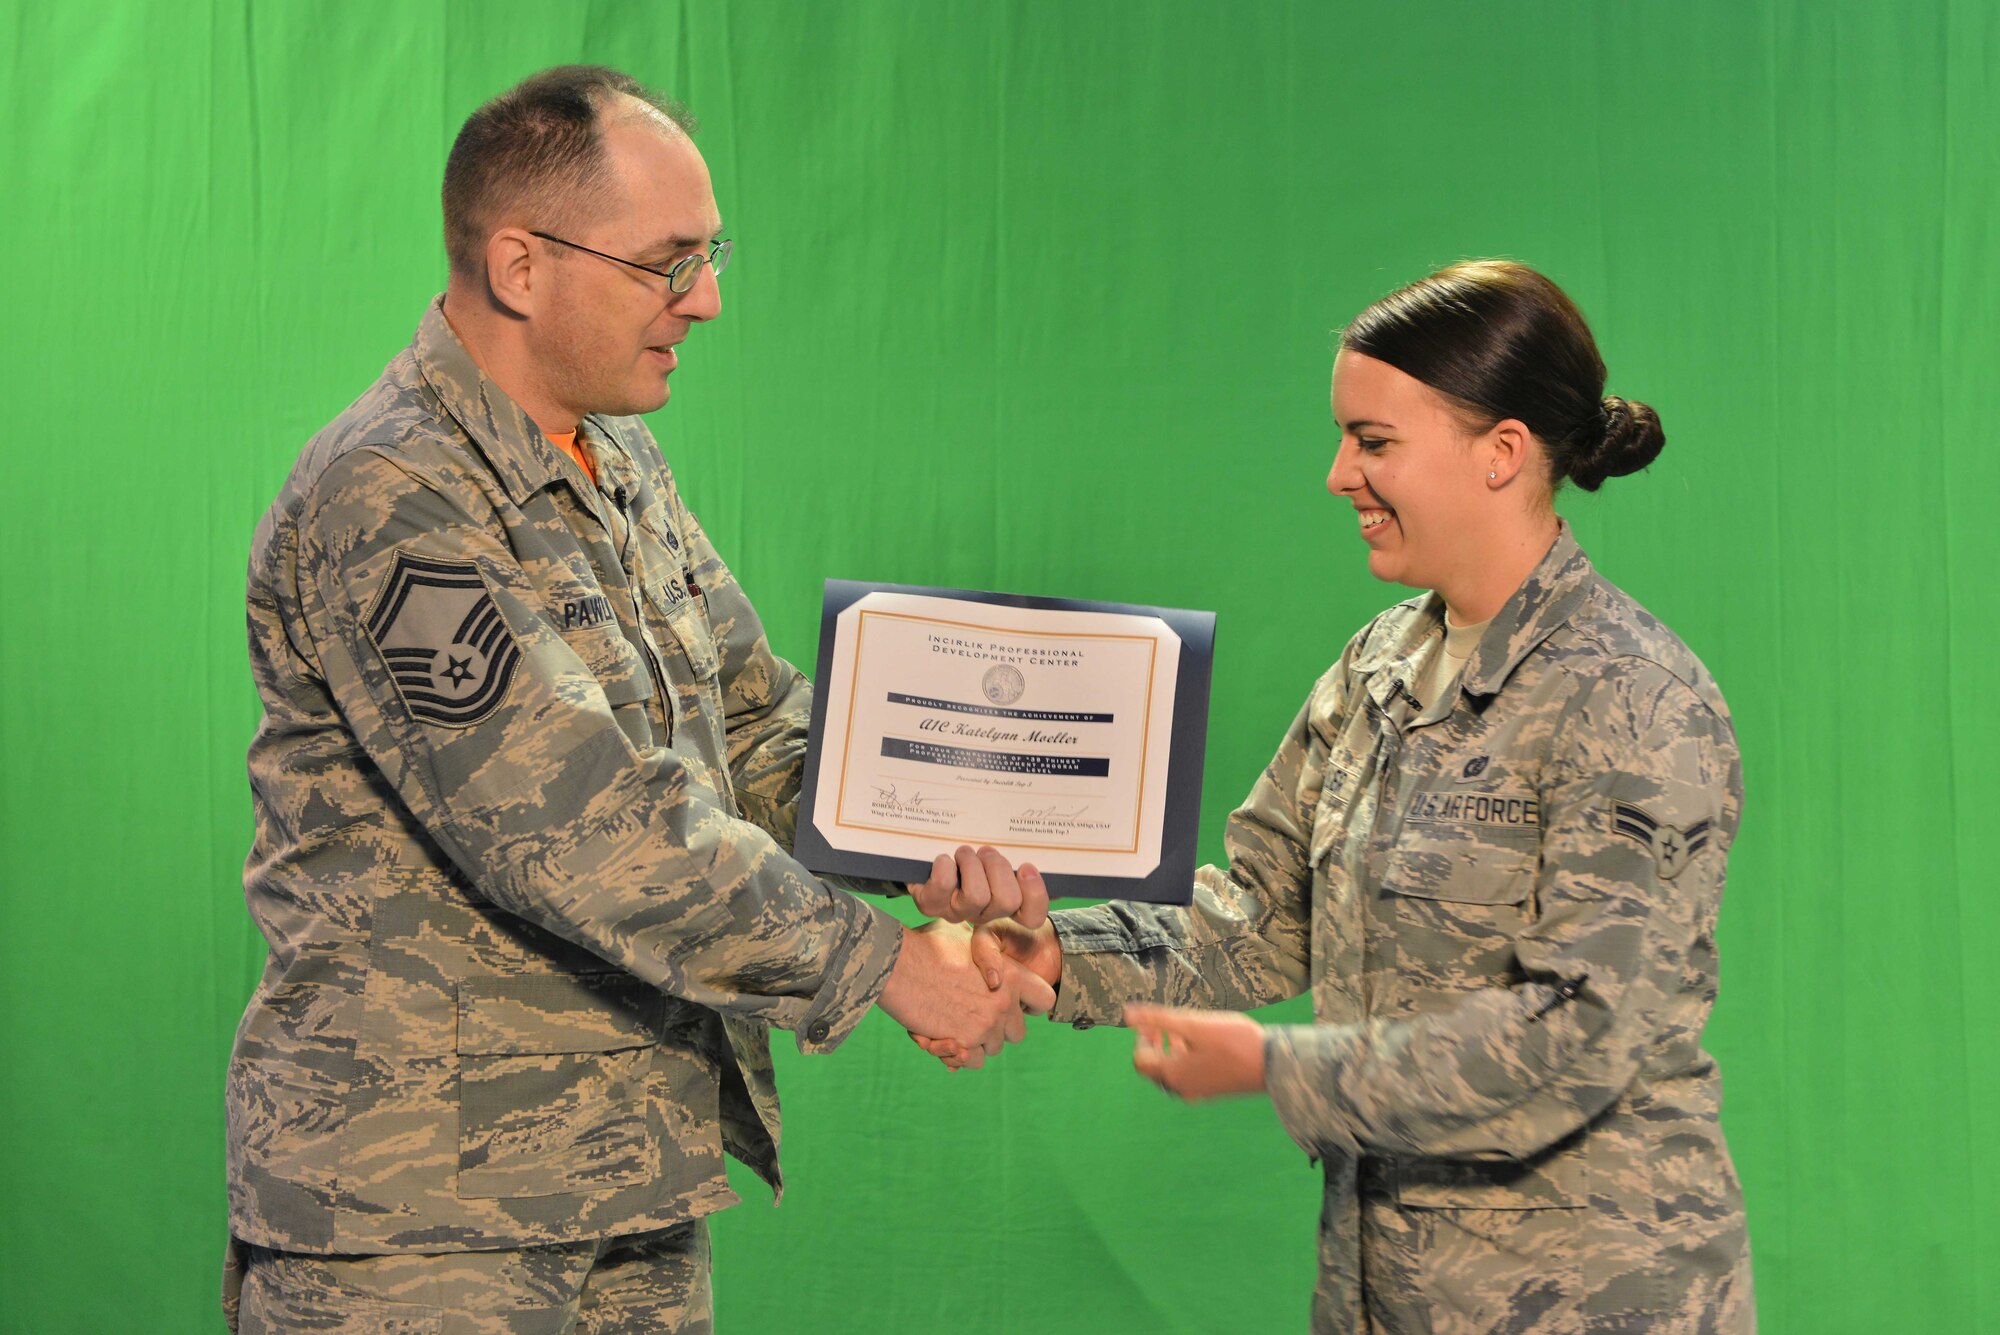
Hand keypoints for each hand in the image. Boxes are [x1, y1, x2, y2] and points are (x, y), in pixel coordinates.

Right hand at [877, 920, 1056, 1069]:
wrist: (897, 965)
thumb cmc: (926, 945)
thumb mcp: (964, 936)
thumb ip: (982, 951)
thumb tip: (984, 955)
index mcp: (1012, 975)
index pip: (1046, 998)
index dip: (1031, 1002)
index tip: (1015, 1001)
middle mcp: (1004, 1004)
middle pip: (1018, 1032)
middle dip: (1000, 1027)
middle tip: (975, 1013)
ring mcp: (986, 1026)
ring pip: (993, 1047)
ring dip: (977, 1040)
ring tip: (953, 1022)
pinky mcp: (964, 1043)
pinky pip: (972, 1060)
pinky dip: (960, 1054)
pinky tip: (943, 1036)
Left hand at [907, 845, 1048, 927]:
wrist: (922, 854)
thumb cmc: (968, 855)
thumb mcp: (998, 856)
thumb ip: (1024, 861)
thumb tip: (1056, 867)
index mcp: (1005, 905)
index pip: (1032, 917)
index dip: (1035, 894)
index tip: (1025, 866)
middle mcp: (983, 914)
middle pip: (1007, 901)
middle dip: (997, 867)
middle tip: (985, 852)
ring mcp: (956, 912)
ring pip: (977, 896)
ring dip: (971, 863)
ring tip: (964, 853)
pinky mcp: (929, 904)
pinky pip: (945, 886)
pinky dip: (945, 865)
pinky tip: (944, 858)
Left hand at [1124, 1004, 1267, 1100]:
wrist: (1272, 1065)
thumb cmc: (1233, 1042)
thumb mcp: (1193, 1025)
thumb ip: (1158, 1019)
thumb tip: (1126, 1015)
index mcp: (1173, 1074)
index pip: (1141, 1060)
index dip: (1141, 1039)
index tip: (1153, 1022)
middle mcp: (1182, 1088)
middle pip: (1154, 1069)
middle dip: (1154, 1045)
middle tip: (1164, 1026)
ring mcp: (1198, 1092)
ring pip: (1171, 1073)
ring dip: (1170, 1052)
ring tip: (1182, 1032)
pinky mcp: (1213, 1090)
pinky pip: (1188, 1077)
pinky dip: (1185, 1061)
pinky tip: (1201, 1045)